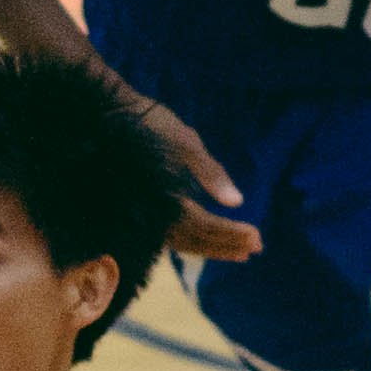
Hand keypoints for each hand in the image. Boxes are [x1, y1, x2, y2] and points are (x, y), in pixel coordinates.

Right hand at [125, 92, 258, 265]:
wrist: (112, 117)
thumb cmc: (152, 125)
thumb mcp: (187, 144)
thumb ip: (211, 174)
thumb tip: (237, 202)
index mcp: (166, 198)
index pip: (206, 226)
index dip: (232, 233)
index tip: (258, 238)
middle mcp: (154, 214)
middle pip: (196, 240)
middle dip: (228, 245)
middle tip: (256, 248)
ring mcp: (146, 216)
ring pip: (184, 243)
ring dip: (213, 248)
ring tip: (240, 253)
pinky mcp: (144, 212)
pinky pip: (172, 237)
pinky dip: (195, 242)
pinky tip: (209, 242)